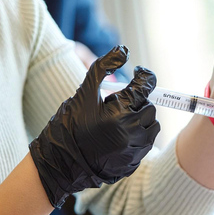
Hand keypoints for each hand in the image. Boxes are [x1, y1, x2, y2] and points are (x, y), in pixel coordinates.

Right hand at [29, 45, 159, 207]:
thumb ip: (102, 67)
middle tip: (120, 102)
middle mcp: (131, 132)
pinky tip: (119, 135)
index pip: (145, 86)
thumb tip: (123, 50)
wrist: (61, 164)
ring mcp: (134, 150)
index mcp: (119, 112)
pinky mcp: (135, 162)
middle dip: (138, 101)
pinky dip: (138, 135)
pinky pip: (147, 143)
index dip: (144, 76)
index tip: (139, 72)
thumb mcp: (84, 93)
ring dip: (141, 118)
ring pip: (152, 125)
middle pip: (150, 106)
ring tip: (120, 119)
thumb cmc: (70, 125)